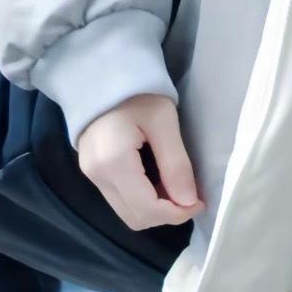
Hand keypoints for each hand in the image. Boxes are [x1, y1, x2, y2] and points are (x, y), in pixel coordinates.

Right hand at [78, 93, 205, 231]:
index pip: (147, 209)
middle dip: (167, 214)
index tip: (200, 201)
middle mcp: (98, 176)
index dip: (177, 213)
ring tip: (177, 187)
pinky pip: (120, 200)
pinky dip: (142, 200)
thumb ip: (175, 163)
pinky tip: (159, 181)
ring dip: (155, 209)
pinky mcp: (93, 173)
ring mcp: (91, 176)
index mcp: (114, 163)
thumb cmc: (138, 92)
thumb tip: (189, 202)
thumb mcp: (164, 121)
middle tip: (191, 196)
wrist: (106, 74)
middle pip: (135, 218)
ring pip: (126, 213)